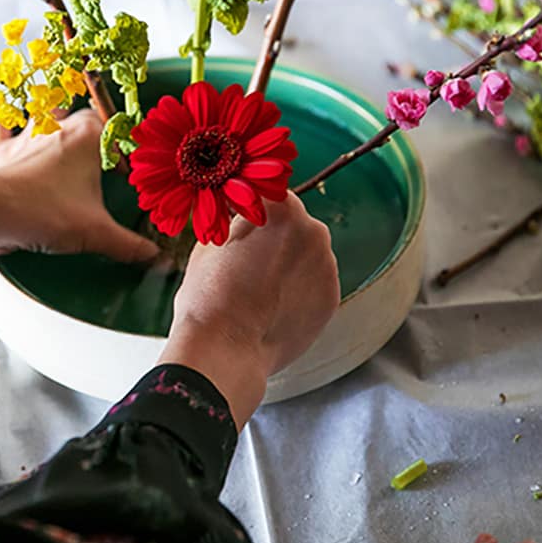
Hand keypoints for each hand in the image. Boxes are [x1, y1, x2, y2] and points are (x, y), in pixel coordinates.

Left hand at [0, 110, 157, 261]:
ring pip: (43, 108)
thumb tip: (158, 258)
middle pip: (83, 115)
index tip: (125, 172)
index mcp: (88, 137)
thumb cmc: (47, 214)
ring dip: (52, 116)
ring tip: (60, 134)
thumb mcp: (96, 233)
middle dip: (92, 130)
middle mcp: (58, 125)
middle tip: (97, 159)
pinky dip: (2, 116)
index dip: (123, 149)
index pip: (116, 129)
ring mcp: (25, 132)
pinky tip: (8, 120)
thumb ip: (130, 244)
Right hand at [157, 192, 339, 428]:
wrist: (224, 350)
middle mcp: (314, 231)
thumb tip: (241, 215)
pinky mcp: (332, 299)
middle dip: (275, 236)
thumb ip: (236, 221)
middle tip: (246, 260)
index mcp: (283, 208)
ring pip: (306, 255)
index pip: (271, 192)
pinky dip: (298, 290)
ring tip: (258, 289)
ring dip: (288, 264)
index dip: (253, 205)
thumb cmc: (209, 295)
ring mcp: (327, 267)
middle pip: (294, 223)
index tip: (242, 216)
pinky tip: (272, 306)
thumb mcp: (211, 242)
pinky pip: (314, 284)